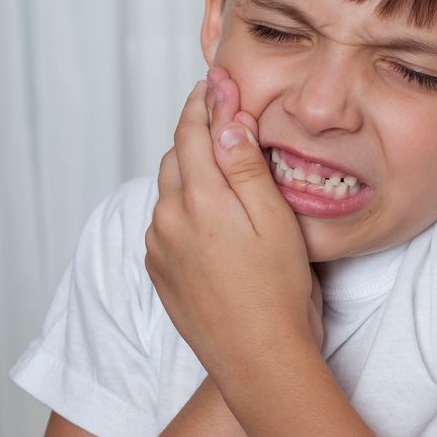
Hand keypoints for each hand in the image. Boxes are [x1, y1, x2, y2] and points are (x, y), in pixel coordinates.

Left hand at [145, 67, 319, 379]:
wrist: (257, 357)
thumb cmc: (278, 290)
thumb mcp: (274, 218)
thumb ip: (246, 164)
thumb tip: (227, 115)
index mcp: (200, 198)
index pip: (192, 130)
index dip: (205, 100)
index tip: (216, 80)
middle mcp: (168, 218)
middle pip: (176, 154)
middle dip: (197, 129)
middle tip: (223, 113)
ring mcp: (159, 245)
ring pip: (169, 186)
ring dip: (189, 166)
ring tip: (220, 160)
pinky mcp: (158, 268)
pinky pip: (164, 219)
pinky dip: (182, 202)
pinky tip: (210, 210)